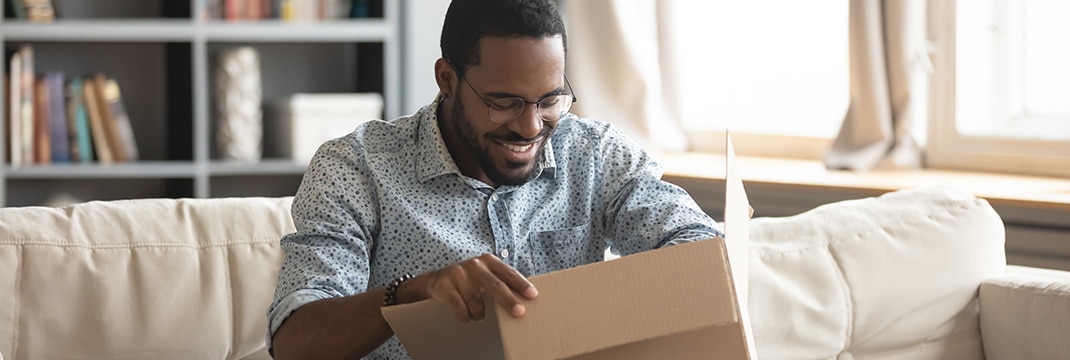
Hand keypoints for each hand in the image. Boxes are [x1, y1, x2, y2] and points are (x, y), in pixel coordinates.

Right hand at [421, 254, 537, 321]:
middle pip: (495, 286)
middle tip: (519, 312)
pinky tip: (465, 313)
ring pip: (477, 304)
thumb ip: (502, 283)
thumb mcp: (486, 275)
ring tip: (476, 311)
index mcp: (489, 261)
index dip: (521, 284)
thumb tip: (525, 301)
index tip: (533, 295)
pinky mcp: (445, 285)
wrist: (437, 280)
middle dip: (508, 300)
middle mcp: (475, 265)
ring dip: (479, 314)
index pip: (509, 273)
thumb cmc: (470, 280)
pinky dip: (465, 316)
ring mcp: (459, 274)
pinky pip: (461, 310)